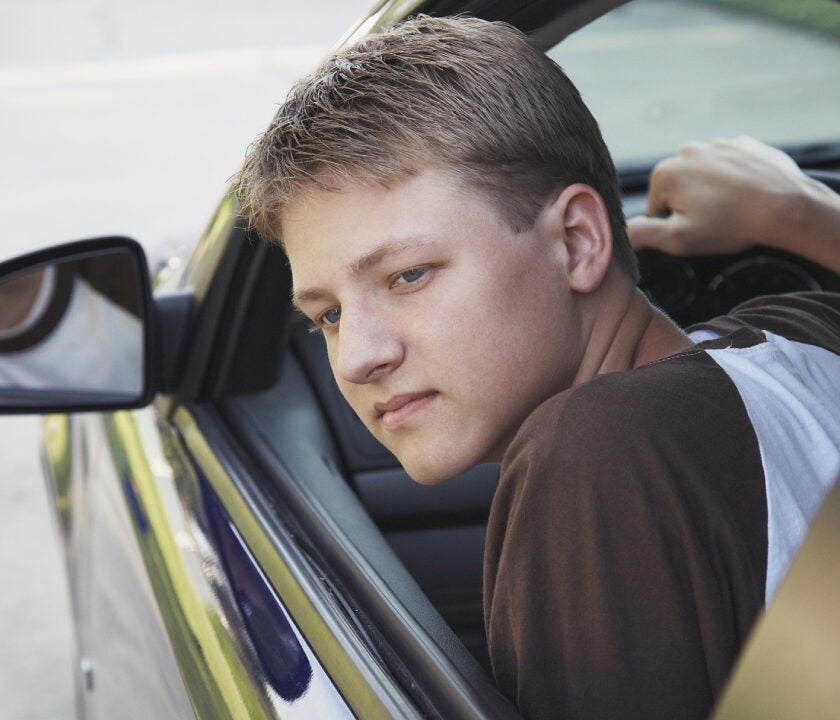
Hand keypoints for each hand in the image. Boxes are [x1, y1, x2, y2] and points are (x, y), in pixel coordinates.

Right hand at [628, 136, 815, 255]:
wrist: (786, 205)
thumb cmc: (730, 225)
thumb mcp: (679, 240)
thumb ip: (643, 234)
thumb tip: (620, 231)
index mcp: (665, 174)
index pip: (657, 207)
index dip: (673, 224)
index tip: (695, 230)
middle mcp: (687, 151)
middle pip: (679, 188)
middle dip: (691, 204)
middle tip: (715, 221)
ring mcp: (717, 143)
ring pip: (704, 176)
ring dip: (712, 192)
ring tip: (733, 209)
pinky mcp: (744, 144)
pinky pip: (729, 165)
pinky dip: (734, 180)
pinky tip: (748, 195)